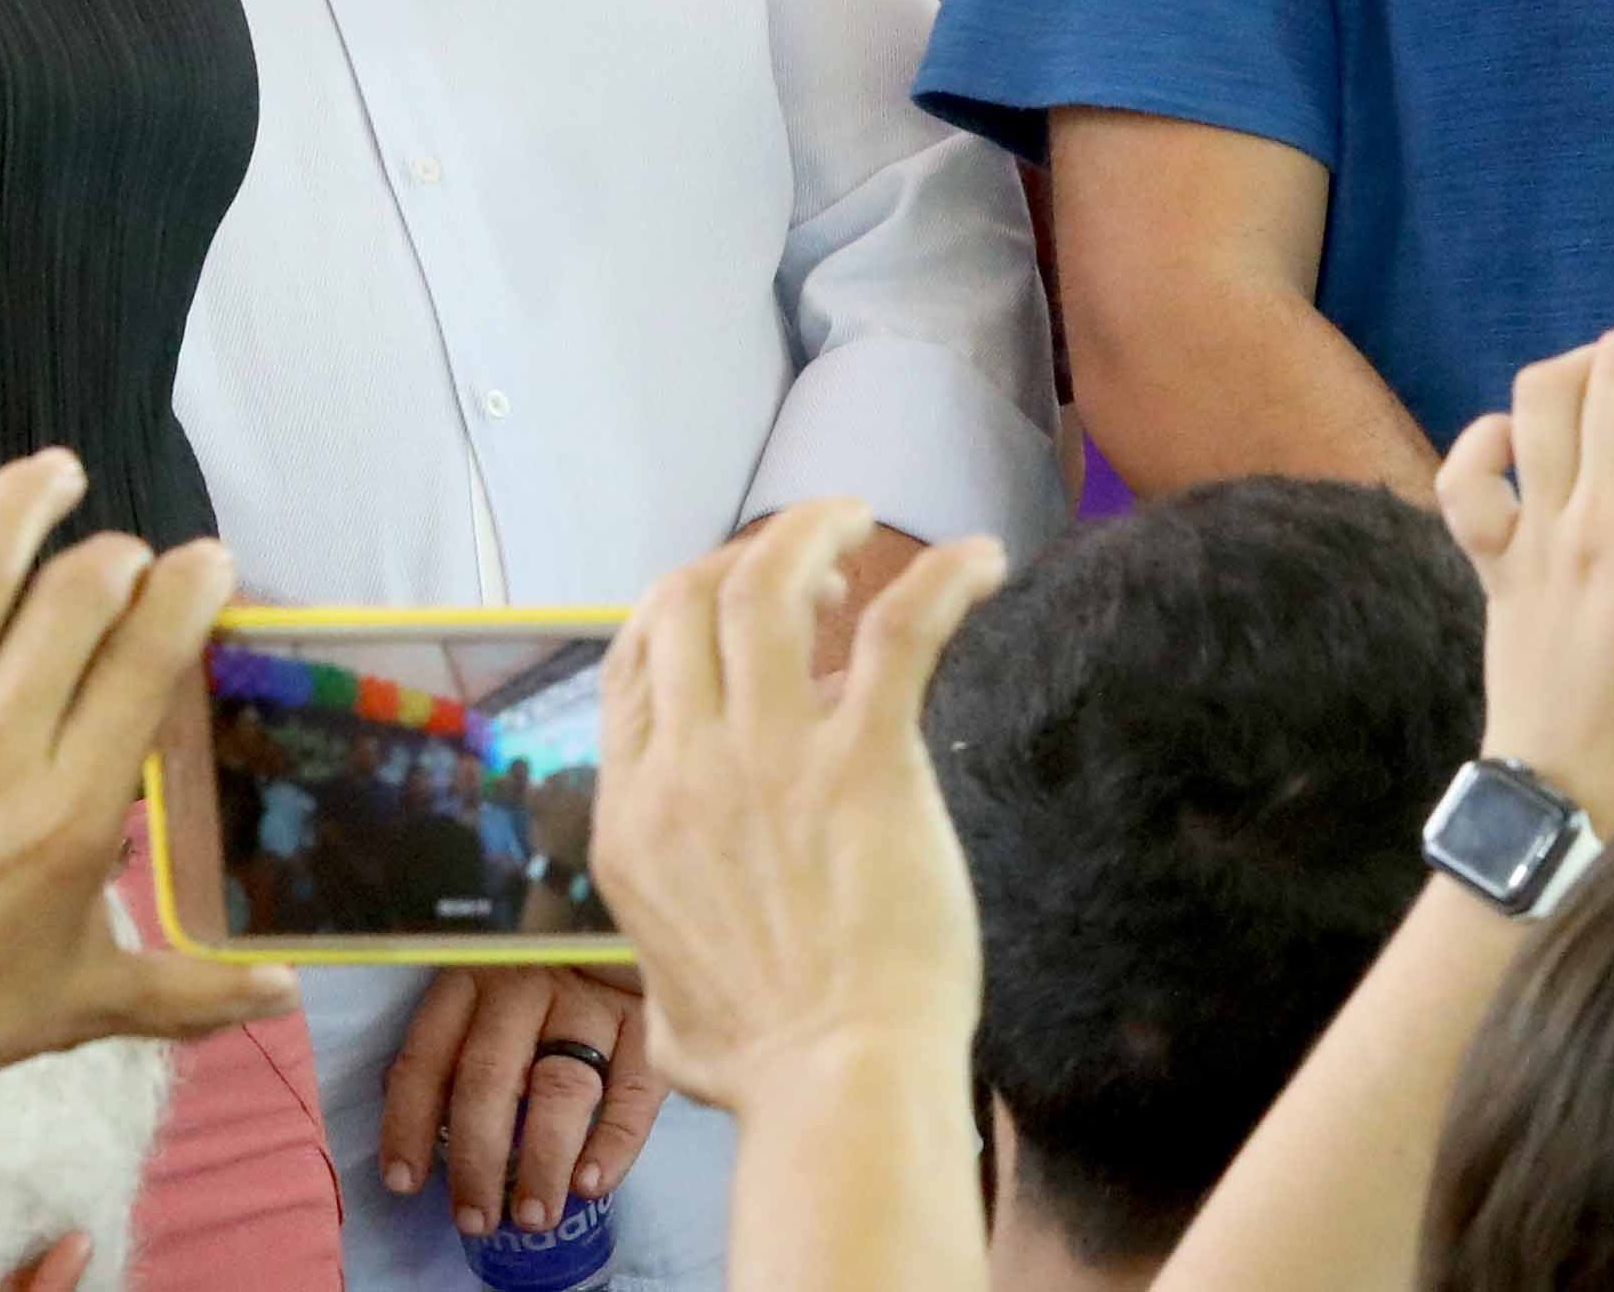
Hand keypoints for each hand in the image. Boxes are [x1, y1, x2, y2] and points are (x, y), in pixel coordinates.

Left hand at [0, 445, 290, 1113]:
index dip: (191, 591)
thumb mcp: (84, 1002)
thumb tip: (289, 995)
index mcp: (68, 812)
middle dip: (121, 558)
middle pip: (75, 598)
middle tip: (133, 565)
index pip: (148, 659)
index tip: (208, 569)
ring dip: (19, 506)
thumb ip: (194, 992)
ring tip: (55, 472)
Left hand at [377, 966, 663, 1243]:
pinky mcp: (648, 1015)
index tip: (406, 1184)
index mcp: (473, 978)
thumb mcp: (489, 984)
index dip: (409, 1124)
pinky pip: (631, 1089)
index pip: (427, 1057)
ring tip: (534, 1216)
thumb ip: (457, 1042)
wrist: (638, 913)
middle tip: (477, 1219)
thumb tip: (420, 1126)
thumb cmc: (548, 967)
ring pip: (559, 1090)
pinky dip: (613, 1142)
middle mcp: (527, 984)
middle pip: (490, 1081)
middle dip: (477, 1162)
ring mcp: (591, 999)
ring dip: (542, 1163)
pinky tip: (592, 1183)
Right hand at [592, 503, 1009, 1119]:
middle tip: (813, 563)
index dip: (685, 611)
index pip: (632, 663)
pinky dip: (944, 577)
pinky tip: (982, 562)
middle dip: (742, 559)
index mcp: (631, 820)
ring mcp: (768, 759)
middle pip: (684, 602)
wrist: (839, 1083)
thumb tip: (684, 969)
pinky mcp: (864, 760)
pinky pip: (898, 626)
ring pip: (765, 586)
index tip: (746, 608)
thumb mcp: (664, 1005)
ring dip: (816, 536)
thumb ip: (664, 956)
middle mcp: (683, 772)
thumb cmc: (767, 1065)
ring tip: (864, 529)